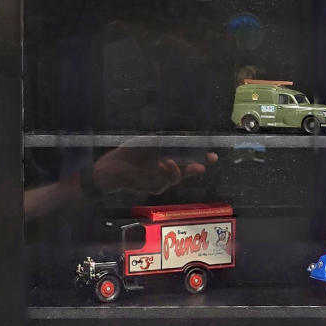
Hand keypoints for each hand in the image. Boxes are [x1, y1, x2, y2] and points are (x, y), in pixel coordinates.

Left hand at [91, 145, 218, 196]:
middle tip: (203, 165)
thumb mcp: (150, 144)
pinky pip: (164, 184)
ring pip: (176, 178)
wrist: (112, 167)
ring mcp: (161, 180)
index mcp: (169, 157)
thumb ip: (166, 143)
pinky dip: (163, 175)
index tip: (212, 156)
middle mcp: (167, 170)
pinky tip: (159, 167)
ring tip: (168, 162)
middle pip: (187, 170)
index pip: (189, 158)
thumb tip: (182, 138)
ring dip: (175, 171)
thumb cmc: (129, 153)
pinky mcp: (153, 188)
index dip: (201, 157)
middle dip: (196, 168)